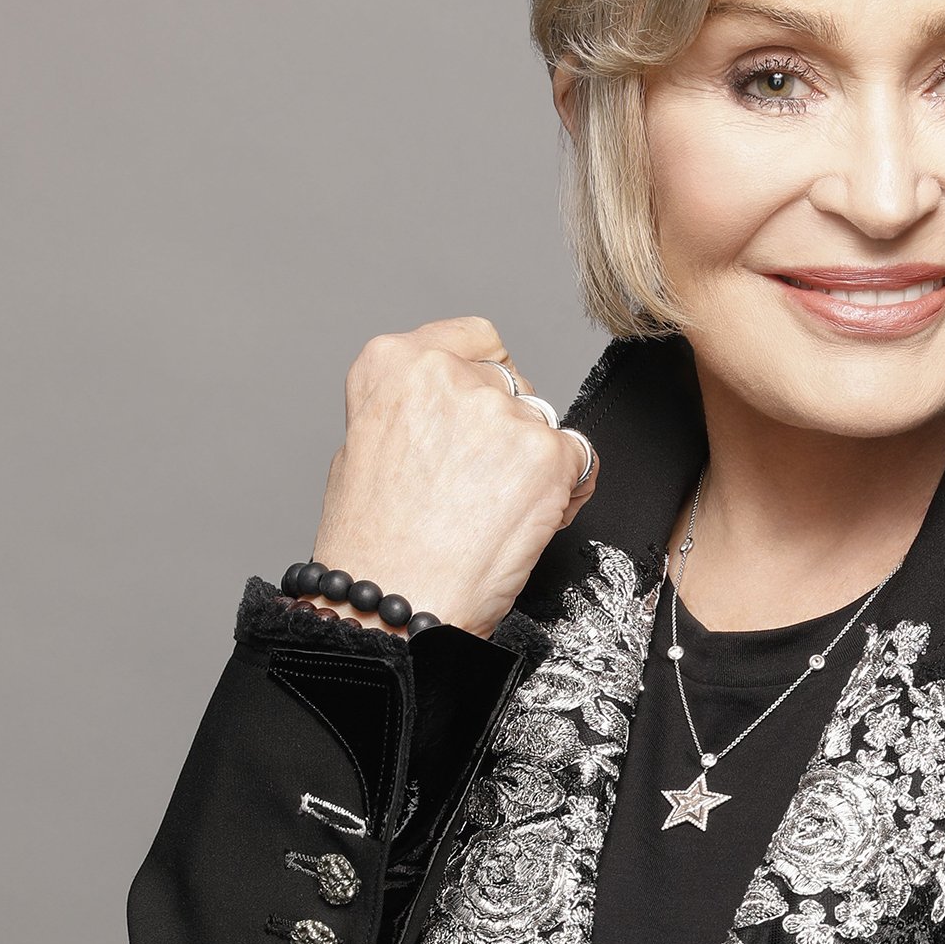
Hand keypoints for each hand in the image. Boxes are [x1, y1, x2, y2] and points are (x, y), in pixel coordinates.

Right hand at [308, 316, 599, 636]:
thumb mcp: (364, 445)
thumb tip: (455, 407)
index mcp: (394, 362)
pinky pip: (580, 459)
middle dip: (506, 430)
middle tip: (476, 486)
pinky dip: (565, 491)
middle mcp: (448, 373)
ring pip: (544, 425)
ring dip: (534, 464)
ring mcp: (502, 412)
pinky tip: (524, 523)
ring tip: (492, 513)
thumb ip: (413, 406)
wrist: (395, 605)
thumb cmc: (373, 545)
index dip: (486, 378)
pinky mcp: (547, 454)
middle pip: (512, 386)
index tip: (480, 410)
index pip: (475, 338)